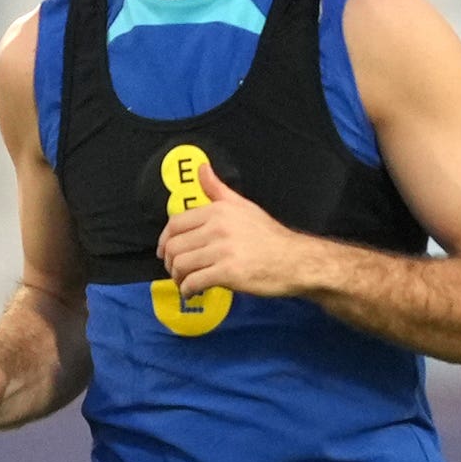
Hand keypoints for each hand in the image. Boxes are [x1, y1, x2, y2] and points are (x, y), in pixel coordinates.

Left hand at [153, 172, 313, 301]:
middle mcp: (218, 227)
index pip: (175, 223)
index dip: (165, 240)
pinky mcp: (228, 273)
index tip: (165, 252)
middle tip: (177, 272)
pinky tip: (194, 293)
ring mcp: (222, 250)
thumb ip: (218, 189)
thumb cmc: (269, 236)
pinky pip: (194, 282)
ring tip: (185, 283)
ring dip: (178, 278)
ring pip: (181, 265)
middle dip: (170, 263)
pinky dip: (188, 290)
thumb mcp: (243, 206)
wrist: (295, 260)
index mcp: (218, 210)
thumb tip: (201, 168)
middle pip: (174, 246)